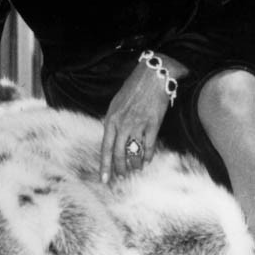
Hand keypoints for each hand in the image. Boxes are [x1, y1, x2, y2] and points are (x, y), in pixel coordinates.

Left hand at [99, 55, 183, 183]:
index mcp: (111, 119)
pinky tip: (147, 160)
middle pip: (119, 153)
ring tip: (135, 169)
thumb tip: (112, 138)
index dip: (105, 165)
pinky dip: (148, 156)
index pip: (106, 147)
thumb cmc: (133, 88)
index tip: (104, 179)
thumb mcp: (116, 103)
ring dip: (135, 164)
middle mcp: (123, 124)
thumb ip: (113, 121)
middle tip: (121, 176)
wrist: (151, 77)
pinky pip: (149, 146)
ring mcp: (138, 125)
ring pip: (135, 153)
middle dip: (120, 168)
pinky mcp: (153, 125)